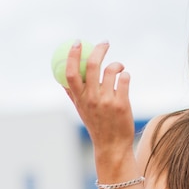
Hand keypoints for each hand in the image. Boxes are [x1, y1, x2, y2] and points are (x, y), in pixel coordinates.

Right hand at [63, 41, 134, 161]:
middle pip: (92, 65)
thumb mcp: (81, 110)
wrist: (112, 146)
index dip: (72, 55)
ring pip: (112, 70)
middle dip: (99, 49)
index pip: (70, 72)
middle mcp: (91, 98)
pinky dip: (126, 75)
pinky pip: (125, 79)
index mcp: (79, 98)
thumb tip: (62, 80)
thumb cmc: (97, 125)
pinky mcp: (122, 103)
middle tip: (105, 42)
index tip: (77, 42)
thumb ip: (73, 94)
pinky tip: (125, 79)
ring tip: (120, 68)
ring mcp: (107, 101)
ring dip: (117, 64)